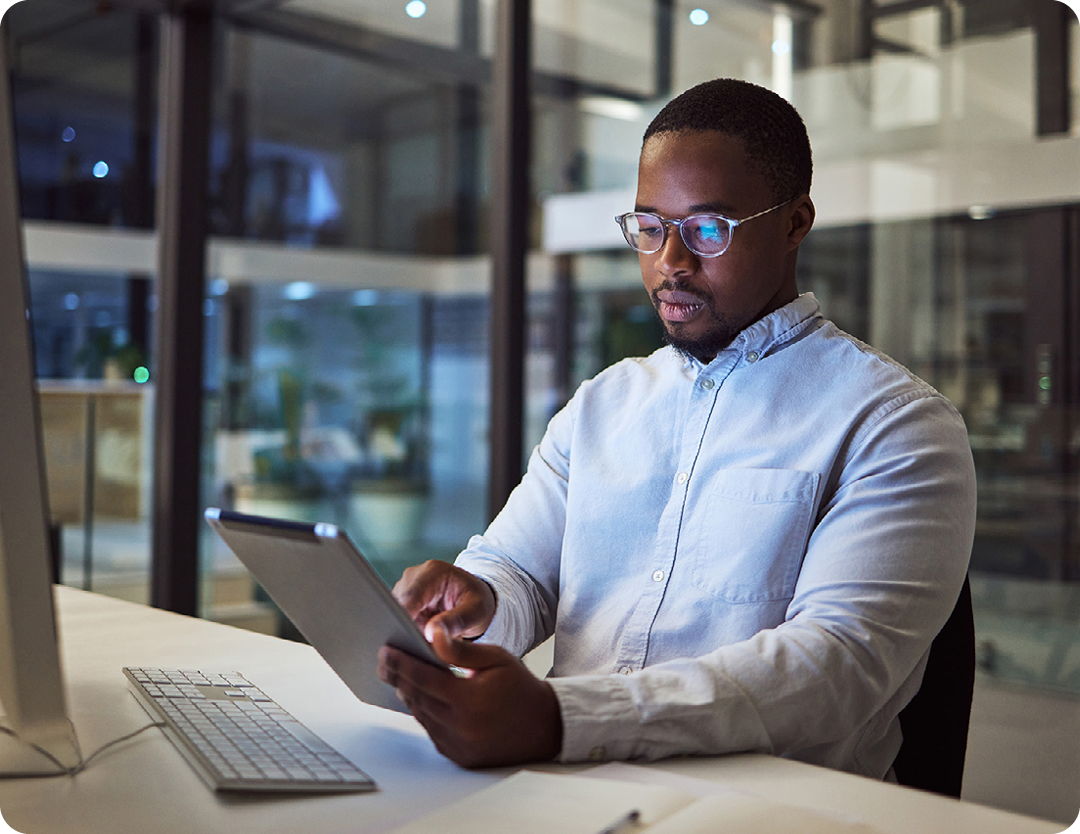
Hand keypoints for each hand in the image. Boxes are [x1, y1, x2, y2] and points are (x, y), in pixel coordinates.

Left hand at [377, 624, 562, 767]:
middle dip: (399, 677)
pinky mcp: (460, 756)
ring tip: (400, 677)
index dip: (401, 663)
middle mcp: (461, 726)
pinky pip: (433, 732)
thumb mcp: (496, 658)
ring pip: (422, 716)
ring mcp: (459, 745)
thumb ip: (461, 650)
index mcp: (470, 699)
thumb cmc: (520, 688)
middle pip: (417, 698)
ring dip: (409, 695)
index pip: (424, 678)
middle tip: (385, 662)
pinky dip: (424, 714)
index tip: (386, 651)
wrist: (544, 726)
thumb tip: (433, 635)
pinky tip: (421, 699)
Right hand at [392, 560, 495, 640]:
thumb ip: (456, 621)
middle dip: (404, 630)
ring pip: (393, 616)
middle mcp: (413, 577)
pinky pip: (397, 622)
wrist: (474, 597)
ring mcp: (405, 590)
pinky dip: (407, 635)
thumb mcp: (476, 611)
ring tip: (422, 650)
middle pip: (397, 606)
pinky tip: (419, 646)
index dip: (403, 617)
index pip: (411, 596)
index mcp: (433, 572)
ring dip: (405, 634)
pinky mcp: (402, 603)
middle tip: (417, 652)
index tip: (404, 639)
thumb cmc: (478, 601)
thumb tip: (430, 633)